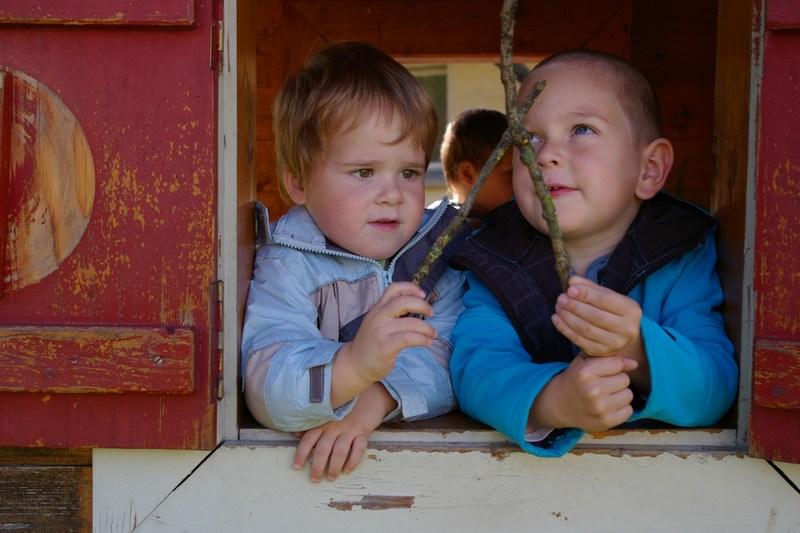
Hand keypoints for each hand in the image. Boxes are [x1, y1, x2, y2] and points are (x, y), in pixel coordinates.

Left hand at [293, 384, 393, 482]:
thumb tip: (296, 434)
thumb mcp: (327, 414)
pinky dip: (352, 461)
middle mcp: (334, 426)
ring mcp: (349, 429)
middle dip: (317, 466)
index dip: (301, 454)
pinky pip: (358, 449)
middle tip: (315, 479)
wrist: (369, 397)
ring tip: (331, 477)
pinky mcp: (363, 432)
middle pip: (323, 449)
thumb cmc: (344, 409)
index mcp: (323, 422)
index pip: (308, 439)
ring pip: (339, 451)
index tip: (297, 467)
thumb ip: (312, 425)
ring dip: (334, 467)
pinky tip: (347, 470)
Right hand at [332, 282, 435, 405]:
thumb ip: (390, 311)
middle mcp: (378, 316)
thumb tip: (415, 303)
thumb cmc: (371, 342)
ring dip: (427, 328)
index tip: (423, 294)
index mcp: (377, 308)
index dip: (410, 288)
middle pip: (403, 301)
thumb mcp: (376, 321)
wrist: (355, 363)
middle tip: (431, 313)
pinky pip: (409, 338)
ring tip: (433, 334)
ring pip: (410, 323)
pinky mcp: (385, 346)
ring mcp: (381, 331)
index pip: (393, 288)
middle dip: (422, 305)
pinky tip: (427, 342)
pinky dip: (422, 339)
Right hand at [530, 354, 637, 431]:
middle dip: (617, 380)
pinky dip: (621, 408)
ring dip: (620, 394)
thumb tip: (635, 364)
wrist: (558, 404)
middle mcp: (592, 391)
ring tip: (606, 395)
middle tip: (604, 384)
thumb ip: (609, 359)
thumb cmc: (575, 380)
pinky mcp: (606, 422)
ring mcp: (600, 408)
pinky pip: (628, 410)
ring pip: (629, 395)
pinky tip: (608, 406)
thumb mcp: (584, 362)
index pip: (618, 364)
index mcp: (585, 373)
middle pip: (625, 379)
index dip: (614, 366)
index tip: (604, 370)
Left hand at [551, 276, 649, 390]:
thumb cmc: (613, 311)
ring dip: (567, 317)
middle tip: (561, 298)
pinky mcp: (601, 352)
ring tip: (558, 307)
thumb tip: (572, 281)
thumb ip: (590, 287)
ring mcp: (615, 343)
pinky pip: (579, 341)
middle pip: (595, 316)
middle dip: (574, 306)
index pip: (606, 300)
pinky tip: (556, 319)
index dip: (586, 294)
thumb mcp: (608, 295)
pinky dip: (565, 329)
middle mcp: (627, 328)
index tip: (570, 289)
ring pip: (586, 329)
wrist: (623, 336)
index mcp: (631, 310)